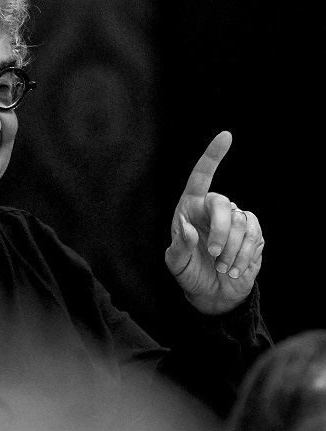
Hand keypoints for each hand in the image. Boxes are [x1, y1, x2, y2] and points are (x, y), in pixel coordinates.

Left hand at [165, 132, 263, 314]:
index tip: (226, 136)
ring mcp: (235, 220)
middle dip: (220, 229)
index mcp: (191, 208)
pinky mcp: (253, 234)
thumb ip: (179, 246)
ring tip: (222, 268)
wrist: (212, 294)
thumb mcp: (176, 264)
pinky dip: (243, 256)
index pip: (201, 176)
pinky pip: (253, 236)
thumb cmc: (189, 273)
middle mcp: (214, 209)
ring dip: (231, 249)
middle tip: (213, 253)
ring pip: (240, 222)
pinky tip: (234, 270)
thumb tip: (188, 227)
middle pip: (222, 202)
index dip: (213, 156)